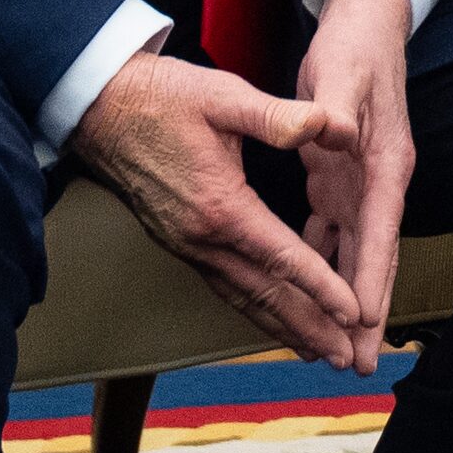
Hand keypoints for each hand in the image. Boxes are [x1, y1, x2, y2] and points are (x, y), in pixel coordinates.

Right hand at [72, 53, 365, 357]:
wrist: (101, 108)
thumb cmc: (163, 98)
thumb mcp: (225, 96)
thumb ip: (278, 116)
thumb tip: (328, 124)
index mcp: (221, 206)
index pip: (281, 258)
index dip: (321, 287)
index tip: (352, 312)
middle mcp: (202, 237)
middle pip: (264, 294)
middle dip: (308, 327)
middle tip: (345, 356)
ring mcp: (187, 244)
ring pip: (242, 297)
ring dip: (282, 327)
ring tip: (316, 352)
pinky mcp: (179, 242)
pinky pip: (224, 285)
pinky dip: (253, 307)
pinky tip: (271, 316)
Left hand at [294, 0, 419, 373]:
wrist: (366, 22)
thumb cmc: (355, 48)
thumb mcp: (340, 72)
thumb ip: (331, 107)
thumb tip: (329, 132)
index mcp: (385, 164)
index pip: (379, 234)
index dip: (370, 281)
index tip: (363, 323)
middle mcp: (379, 182)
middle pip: (374, 258)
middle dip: (365, 314)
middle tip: (355, 364)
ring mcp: (362, 183)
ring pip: (355, 254)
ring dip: (344, 300)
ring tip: (335, 348)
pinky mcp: (342, 178)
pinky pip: (333, 233)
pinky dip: (324, 265)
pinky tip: (308, 291)